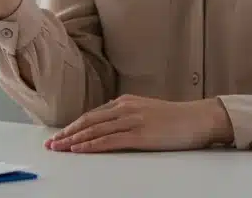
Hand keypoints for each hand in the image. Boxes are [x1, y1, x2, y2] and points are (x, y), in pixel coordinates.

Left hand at [44, 95, 232, 152]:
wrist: (199, 118)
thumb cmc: (175, 118)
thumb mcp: (145, 111)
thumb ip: (126, 115)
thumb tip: (108, 125)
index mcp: (125, 102)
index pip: (92, 115)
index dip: (73, 126)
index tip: (60, 135)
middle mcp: (125, 108)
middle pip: (88, 121)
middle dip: (67, 133)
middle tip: (51, 143)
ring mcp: (132, 120)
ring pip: (95, 130)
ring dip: (74, 140)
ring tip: (59, 148)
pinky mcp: (140, 134)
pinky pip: (110, 140)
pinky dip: (92, 145)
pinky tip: (80, 150)